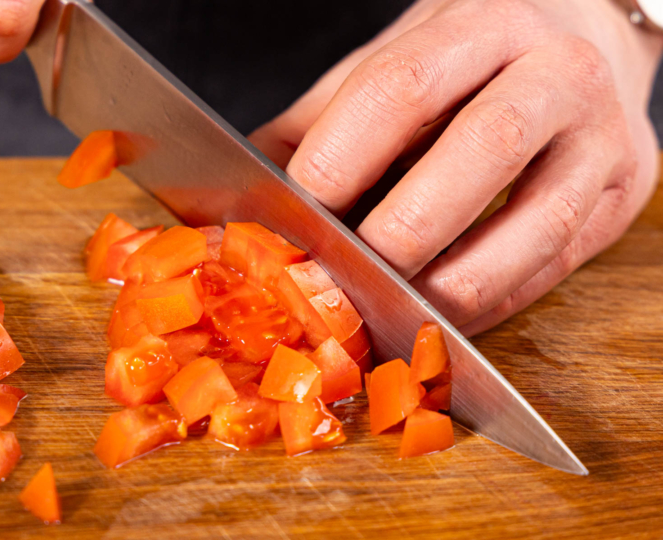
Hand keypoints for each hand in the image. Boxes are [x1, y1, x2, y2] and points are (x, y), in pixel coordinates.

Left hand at [250, 0, 662, 334]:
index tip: (293, 214)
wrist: (585, 41)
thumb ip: (323, 121)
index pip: (403, 86)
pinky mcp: (624, 197)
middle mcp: (559, 72)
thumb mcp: (397, 62)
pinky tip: (439, 317)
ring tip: (388, 311)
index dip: (341, 157)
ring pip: (535, 227)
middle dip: (401, 230)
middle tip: (341, 275)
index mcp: (485, 25)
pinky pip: (553, 268)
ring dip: (450, 285)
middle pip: (482, 150)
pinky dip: (489, 304)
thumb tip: (246, 187)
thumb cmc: (472, 60)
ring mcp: (604, 138)